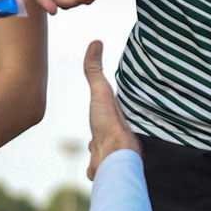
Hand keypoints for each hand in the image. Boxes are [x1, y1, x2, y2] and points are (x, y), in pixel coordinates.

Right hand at [84, 40, 138, 177]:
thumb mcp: (101, 91)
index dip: (104, 112)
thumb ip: (94, 69)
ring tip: (99, 149)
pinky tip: (95, 167)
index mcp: (115, 118)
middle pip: (105, 135)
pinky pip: (96, 168)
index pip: (108, 114)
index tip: (104, 110)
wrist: (113, 156)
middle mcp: (115, 136)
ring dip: (97, 153)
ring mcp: (108, 154)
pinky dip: (94, 167)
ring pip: (101, 153)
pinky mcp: (102, 169)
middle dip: (99, 136)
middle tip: (98, 133)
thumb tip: (96, 41)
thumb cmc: (109, 123)